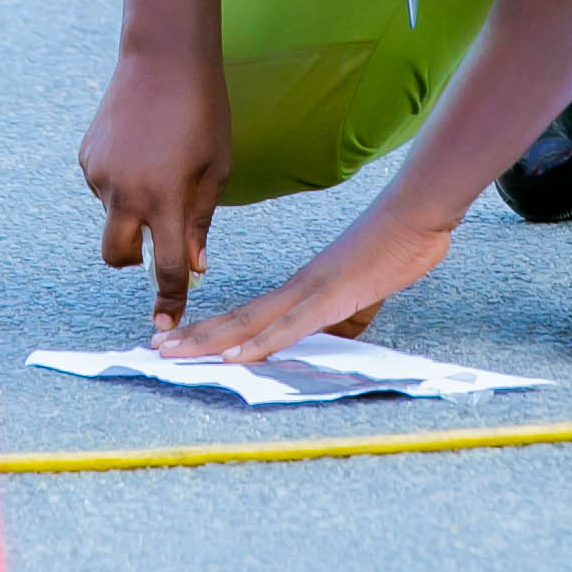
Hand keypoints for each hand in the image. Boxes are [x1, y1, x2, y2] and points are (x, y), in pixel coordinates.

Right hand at [80, 44, 233, 335]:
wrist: (163, 55)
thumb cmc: (203, 109)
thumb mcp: (216, 168)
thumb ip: (201, 221)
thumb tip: (193, 266)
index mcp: (164, 198)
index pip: (165, 267)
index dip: (169, 300)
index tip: (166, 326)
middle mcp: (124, 192)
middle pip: (116, 256)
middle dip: (133, 261)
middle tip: (155, 242)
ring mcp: (99, 174)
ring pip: (112, 215)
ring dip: (132, 210)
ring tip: (159, 164)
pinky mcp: (86, 156)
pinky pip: (103, 186)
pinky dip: (120, 183)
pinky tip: (141, 148)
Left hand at [156, 198, 457, 365]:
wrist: (415, 215)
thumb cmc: (393, 247)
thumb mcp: (364, 294)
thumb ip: (345, 317)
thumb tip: (331, 342)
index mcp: (303, 288)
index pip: (248, 313)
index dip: (212, 328)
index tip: (181, 339)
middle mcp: (298, 289)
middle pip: (235, 317)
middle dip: (194, 335)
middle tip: (156, 349)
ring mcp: (312, 292)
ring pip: (250, 322)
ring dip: (208, 340)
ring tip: (174, 353)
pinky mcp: (333, 297)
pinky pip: (291, 326)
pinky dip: (261, 343)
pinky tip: (235, 356)